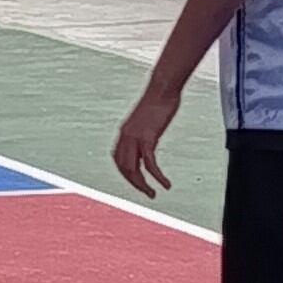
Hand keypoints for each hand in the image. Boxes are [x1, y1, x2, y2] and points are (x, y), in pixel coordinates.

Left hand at [111, 81, 179, 196]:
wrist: (162, 88)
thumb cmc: (158, 100)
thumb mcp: (147, 119)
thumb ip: (145, 131)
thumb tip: (149, 139)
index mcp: (124, 132)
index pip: (118, 159)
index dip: (126, 173)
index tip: (137, 182)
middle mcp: (125, 136)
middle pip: (123, 167)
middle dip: (134, 183)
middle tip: (147, 194)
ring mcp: (135, 137)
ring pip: (133, 169)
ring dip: (143, 185)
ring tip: (153, 194)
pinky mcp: (148, 137)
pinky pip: (150, 163)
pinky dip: (157, 176)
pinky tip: (165, 184)